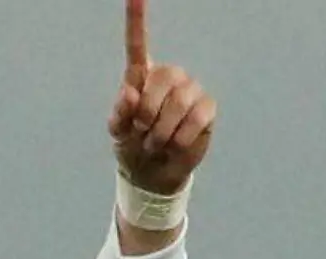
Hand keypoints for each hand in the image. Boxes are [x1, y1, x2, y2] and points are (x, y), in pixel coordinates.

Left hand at [107, 0, 216, 194]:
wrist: (152, 172)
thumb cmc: (132, 145)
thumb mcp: (118, 132)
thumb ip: (119, 112)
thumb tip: (131, 91)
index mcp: (141, 77)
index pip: (138, 43)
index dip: (136, 18)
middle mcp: (168, 77)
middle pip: (163, 78)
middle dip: (148, 112)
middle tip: (142, 132)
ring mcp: (190, 90)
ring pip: (180, 101)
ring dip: (162, 131)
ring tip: (156, 143)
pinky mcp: (207, 108)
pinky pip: (197, 117)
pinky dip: (181, 138)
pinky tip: (175, 144)